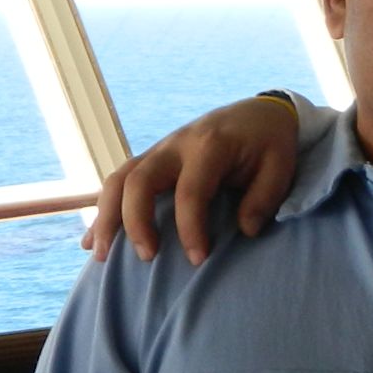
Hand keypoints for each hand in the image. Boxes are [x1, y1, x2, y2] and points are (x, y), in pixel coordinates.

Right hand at [84, 98, 301, 265]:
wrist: (258, 113)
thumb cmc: (270, 143)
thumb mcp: (281, 167)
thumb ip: (264, 198)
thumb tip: (245, 231)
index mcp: (209, 146)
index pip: (190, 191)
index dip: (190, 228)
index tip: (198, 259)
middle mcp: (175, 145)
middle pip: (139, 181)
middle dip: (135, 221)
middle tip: (147, 258)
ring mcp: (159, 150)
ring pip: (118, 179)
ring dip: (105, 217)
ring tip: (102, 256)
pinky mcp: (152, 159)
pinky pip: (119, 182)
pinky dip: (103, 211)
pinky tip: (92, 242)